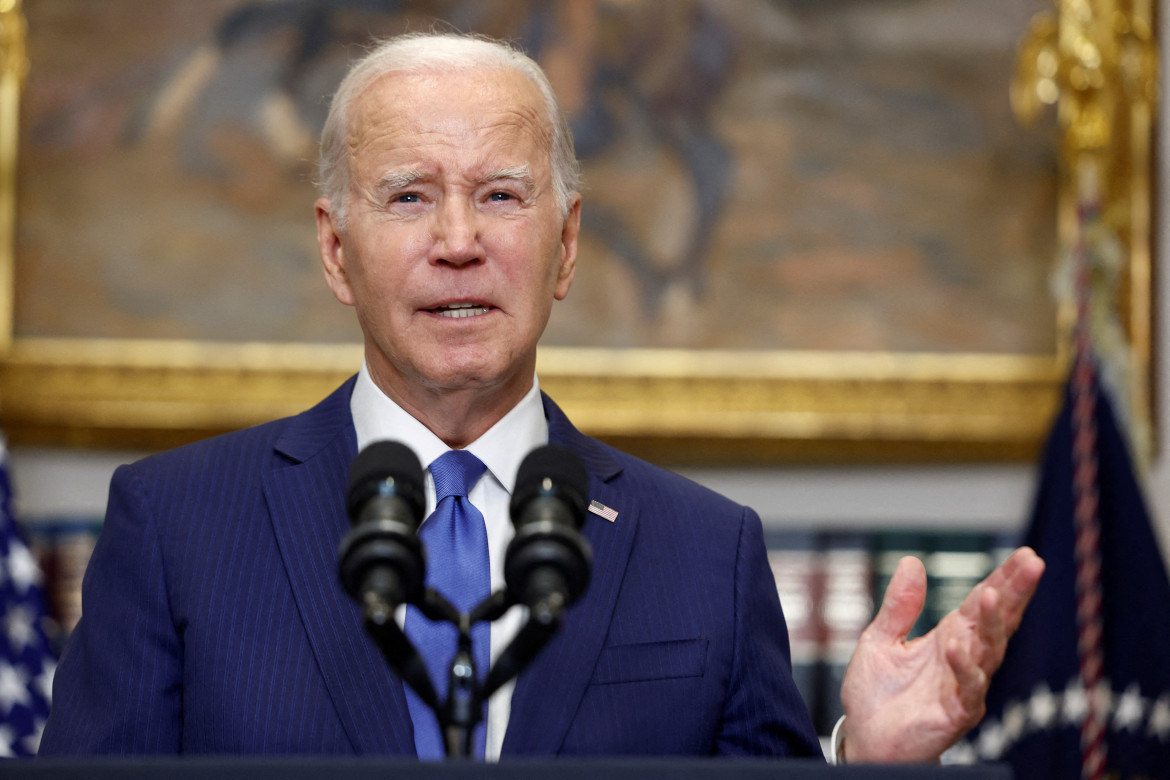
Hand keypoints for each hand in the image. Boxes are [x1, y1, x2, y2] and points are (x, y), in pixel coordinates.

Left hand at [838, 546, 1044, 762]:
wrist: (866, 740)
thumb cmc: (877, 693)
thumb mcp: (881, 639)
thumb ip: (899, 606)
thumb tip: (912, 561)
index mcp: (950, 638)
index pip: (981, 604)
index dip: (1003, 580)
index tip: (1025, 555)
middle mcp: (964, 660)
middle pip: (996, 622)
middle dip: (1014, 593)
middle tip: (1033, 564)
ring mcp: (964, 687)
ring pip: (987, 653)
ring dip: (991, 625)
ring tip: (991, 595)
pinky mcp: (956, 714)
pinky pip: (967, 690)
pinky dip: (964, 668)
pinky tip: (957, 646)